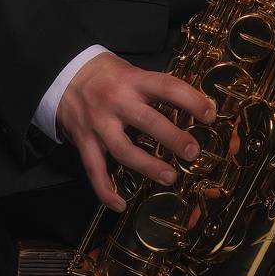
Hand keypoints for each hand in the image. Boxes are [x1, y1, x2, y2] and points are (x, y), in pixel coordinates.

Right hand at [57, 52, 215, 212]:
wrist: (64, 74)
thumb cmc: (107, 74)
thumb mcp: (134, 71)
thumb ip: (157, 89)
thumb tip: (195, 104)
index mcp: (134, 81)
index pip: (167, 87)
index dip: (191, 100)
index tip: (210, 113)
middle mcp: (117, 101)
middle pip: (148, 121)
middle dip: (173, 138)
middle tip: (193, 152)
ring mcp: (99, 123)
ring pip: (124, 149)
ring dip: (148, 166)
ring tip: (170, 177)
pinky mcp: (84, 141)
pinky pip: (94, 170)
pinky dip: (106, 190)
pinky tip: (120, 203)